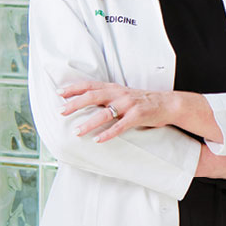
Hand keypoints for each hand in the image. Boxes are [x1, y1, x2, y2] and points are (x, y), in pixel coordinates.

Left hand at [59, 80, 174, 141]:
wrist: (167, 104)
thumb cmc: (142, 101)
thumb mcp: (122, 94)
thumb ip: (107, 96)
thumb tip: (85, 102)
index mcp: (113, 88)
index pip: (90, 85)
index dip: (74, 88)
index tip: (59, 93)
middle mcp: (119, 94)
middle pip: (92, 97)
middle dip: (75, 104)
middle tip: (61, 112)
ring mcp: (128, 105)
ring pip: (104, 114)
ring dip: (89, 123)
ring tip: (76, 132)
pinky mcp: (137, 116)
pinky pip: (120, 127)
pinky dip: (108, 134)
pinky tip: (98, 140)